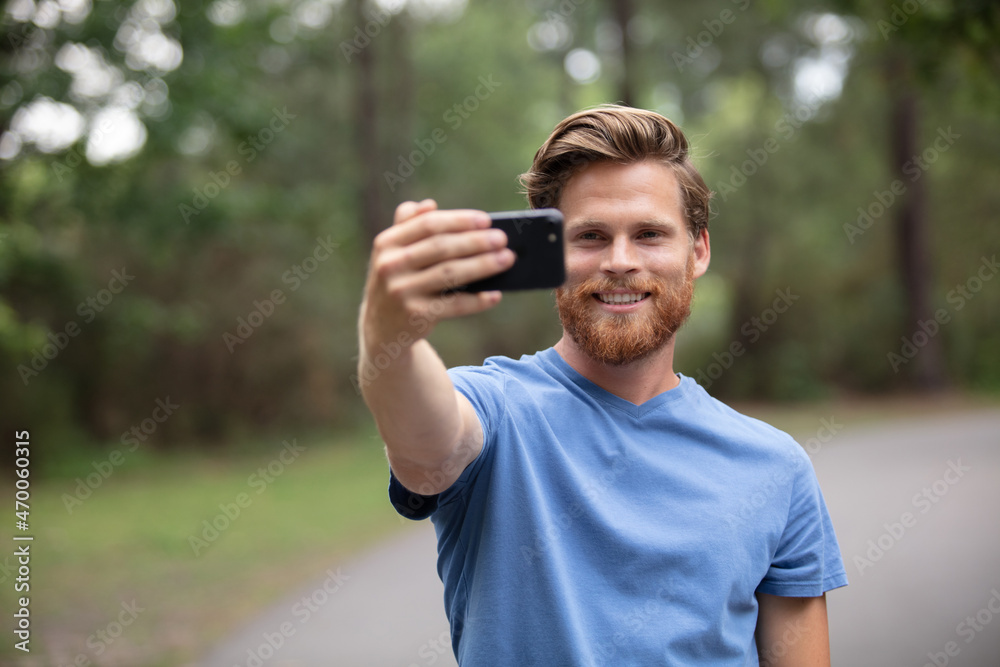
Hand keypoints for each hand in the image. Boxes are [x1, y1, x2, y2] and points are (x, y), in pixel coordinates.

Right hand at [359, 199, 515, 349]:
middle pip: (441, 248)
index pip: (428, 225)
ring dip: (483, 265)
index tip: (486, 220)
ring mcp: (402, 292)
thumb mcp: (393, 252)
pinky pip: (454, 305)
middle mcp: (390, 265)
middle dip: (476, 241)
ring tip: (506, 259)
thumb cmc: (397, 280)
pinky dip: (477, 300)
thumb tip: (429, 204)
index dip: (459, 220)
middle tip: (502, 239)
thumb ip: (407, 224)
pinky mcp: (415, 315)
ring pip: (450, 274)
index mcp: (387, 243)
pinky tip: (495, 295)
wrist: (382, 327)